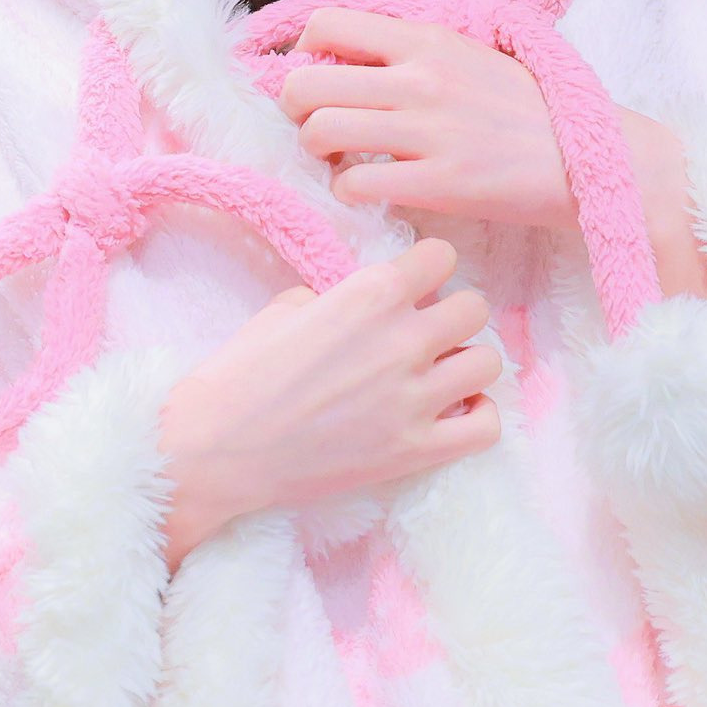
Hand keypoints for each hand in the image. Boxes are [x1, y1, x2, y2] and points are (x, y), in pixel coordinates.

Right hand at [156, 236, 502, 569]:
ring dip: (465, 363)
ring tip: (439, 373)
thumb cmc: (242, 372)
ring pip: (488, 362)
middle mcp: (402, 340)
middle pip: (475, 308)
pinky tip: (452, 411)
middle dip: (453, 314)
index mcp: (370, 294)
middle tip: (426, 331)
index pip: (443, 256)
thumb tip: (365, 303)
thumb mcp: (286, 306)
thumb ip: (339, 296)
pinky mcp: (416, 451)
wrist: (219, 448)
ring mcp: (413, 399)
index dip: (430, 268)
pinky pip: (485, 426)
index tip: (415, 283)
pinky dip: (477, 415)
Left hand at [277, 5, 582, 231]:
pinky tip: (369, 188)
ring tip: (342, 158)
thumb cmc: (527, 108)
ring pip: (319, 132)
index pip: (326, 25)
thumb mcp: (471, 54)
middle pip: (305, 84)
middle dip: (296, 109)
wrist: (587, 159)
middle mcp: (420, 78)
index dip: (304, 53)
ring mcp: (428, 132)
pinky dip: (348, 189)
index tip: (318, 75)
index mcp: (426, 39)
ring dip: (318, 151)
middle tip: (319, 123)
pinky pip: (354, 183)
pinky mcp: (438, 184)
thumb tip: (347, 54)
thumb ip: (413, 50)